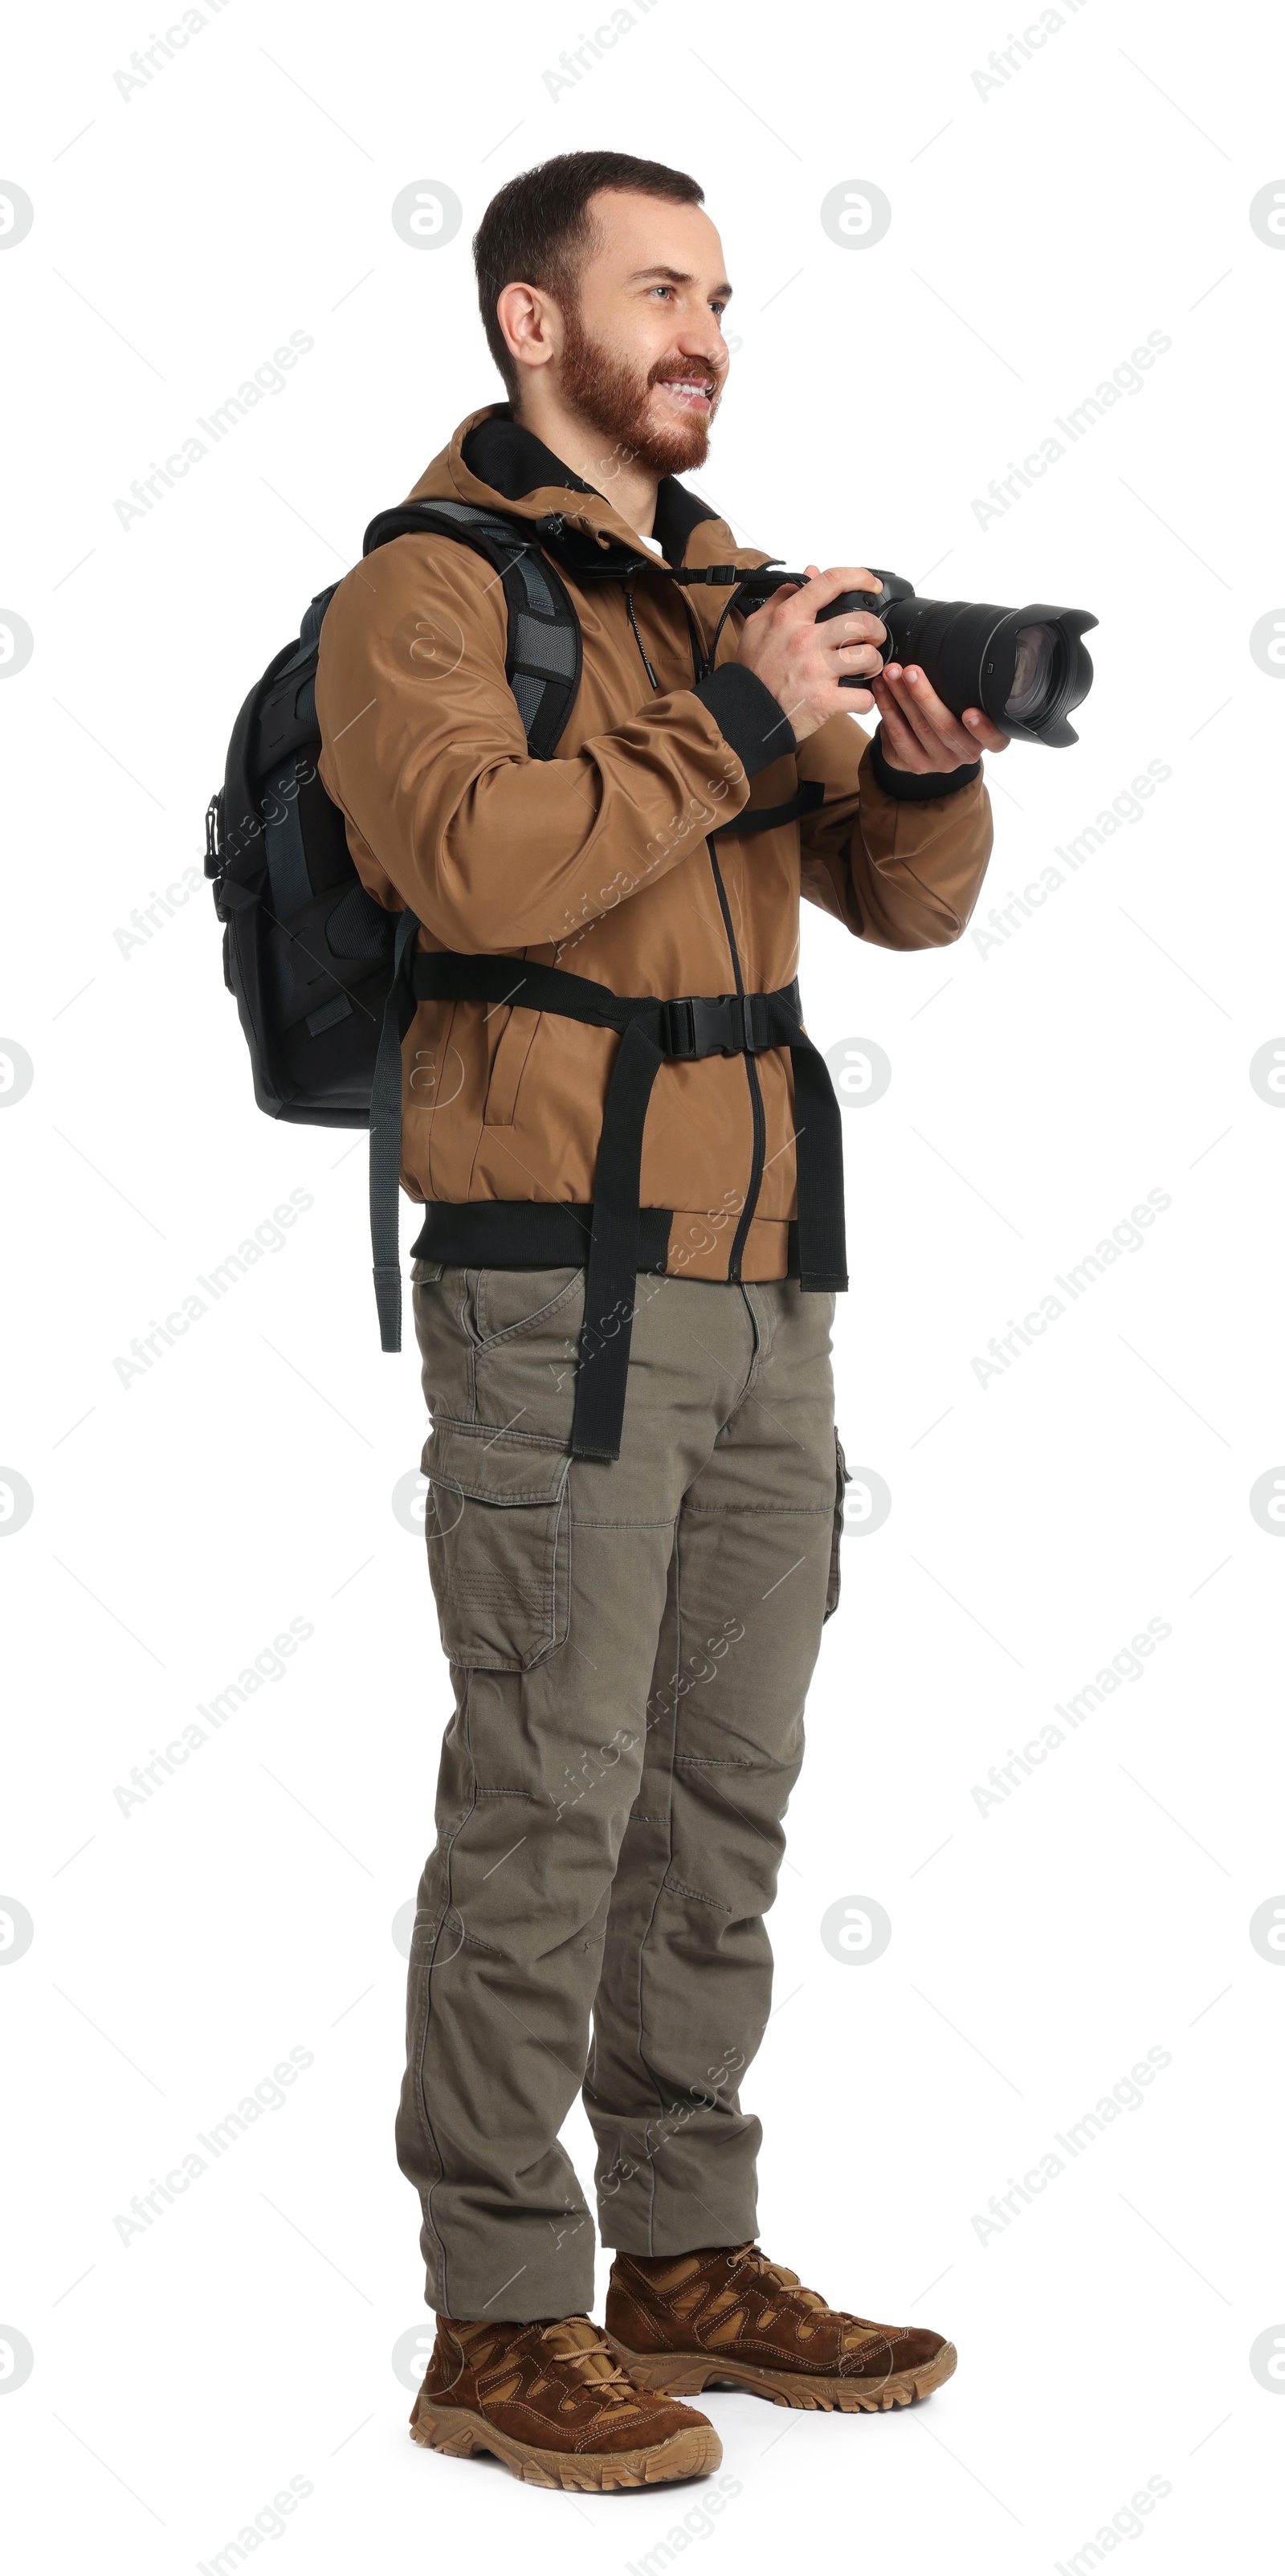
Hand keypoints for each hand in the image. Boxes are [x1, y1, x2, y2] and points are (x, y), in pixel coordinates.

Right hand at [735, 563, 887, 744]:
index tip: (872, 584)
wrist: (743, 712)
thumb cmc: (752, 670)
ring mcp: (816, 671)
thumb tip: (809, 573)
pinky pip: (862, 697)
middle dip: (876, 630)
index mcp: (790, 617)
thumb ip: (784, 596)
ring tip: (865, 669)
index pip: (831, 582)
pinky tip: (857, 698)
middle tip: (873, 639)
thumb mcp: (759, 625)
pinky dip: (866, 700)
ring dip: (874, 665)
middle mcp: (805, 640)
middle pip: (862, 622)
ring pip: (868, 658)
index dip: (859, 576)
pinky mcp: (823, 700)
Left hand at [869, 662, 1009, 770]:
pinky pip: (899, 736)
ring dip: (902, 697)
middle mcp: (966, 752)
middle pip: (946, 727)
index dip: (984, 728)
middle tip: (911, 671)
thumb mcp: (961, 702)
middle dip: (925, 696)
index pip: (995, 739)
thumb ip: (961, 688)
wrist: (921, 745)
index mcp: (985, 738)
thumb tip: (949, 647)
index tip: (971, 712)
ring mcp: (941, 761)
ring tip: (891, 673)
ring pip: (920, 728)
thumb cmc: (947, 714)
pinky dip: (888, 709)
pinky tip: (881, 690)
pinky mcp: (917, 764)